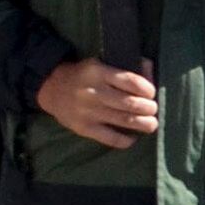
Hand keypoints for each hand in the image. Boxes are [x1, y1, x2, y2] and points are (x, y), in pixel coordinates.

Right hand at [37, 55, 161, 150]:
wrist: (51, 88)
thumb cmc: (85, 75)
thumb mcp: (102, 64)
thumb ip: (127, 68)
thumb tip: (151, 74)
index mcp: (99, 73)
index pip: (131, 81)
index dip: (147, 89)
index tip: (152, 94)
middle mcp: (94, 92)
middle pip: (129, 103)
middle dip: (148, 108)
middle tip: (153, 109)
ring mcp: (88, 112)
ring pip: (122, 120)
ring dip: (143, 124)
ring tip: (151, 124)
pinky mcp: (83, 128)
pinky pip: (108, 137)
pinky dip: (124, 140)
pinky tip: (132, 138)